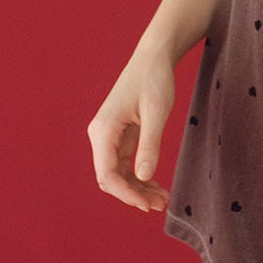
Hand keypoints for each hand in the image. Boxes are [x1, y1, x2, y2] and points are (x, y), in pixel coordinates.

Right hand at [87, 50, 174, 212]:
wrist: (154, 57)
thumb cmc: (154, 79)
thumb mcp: (156, 112)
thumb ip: (149, 144)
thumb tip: (143, 176)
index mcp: (103, 130)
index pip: (108, 174)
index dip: (126, 194)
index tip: (148, 204)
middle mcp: (101, 135)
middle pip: (111, 178)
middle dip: (133, 194)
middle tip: (160, 203)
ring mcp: (108, 136)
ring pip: (118, 173)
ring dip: (138, 187)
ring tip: (162, 198)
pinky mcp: (119, 135)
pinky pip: (125, 163)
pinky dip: (139, 175)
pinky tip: (155, 184)